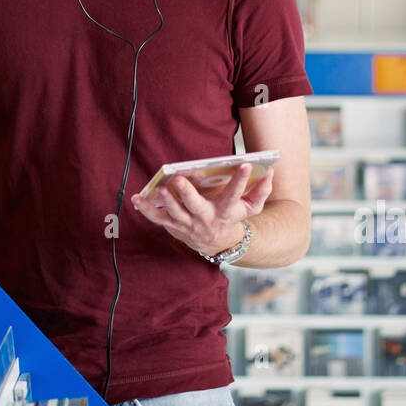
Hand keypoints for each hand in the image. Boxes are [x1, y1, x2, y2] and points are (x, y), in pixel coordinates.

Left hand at [130, 165, 274, 256]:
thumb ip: (260, 191)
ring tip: (159, 188)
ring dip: (165, 202)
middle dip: (187, 194)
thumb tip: (269, 172)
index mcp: (225, 211)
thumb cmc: (233, 217)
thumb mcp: (251, 208)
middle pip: (196, 207)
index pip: (235, 194)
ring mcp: (187, 224)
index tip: (244, 163)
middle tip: (179, 180)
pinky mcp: (173, 226)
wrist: (218, 242)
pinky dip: (145, 209)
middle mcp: (205, 219)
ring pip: (174, 214)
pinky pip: (157, 219)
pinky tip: (135, 198)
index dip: (240, 180)